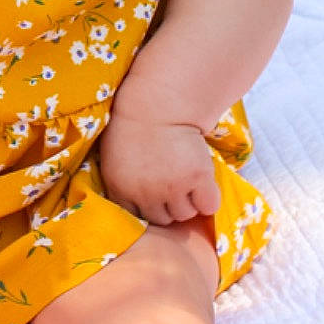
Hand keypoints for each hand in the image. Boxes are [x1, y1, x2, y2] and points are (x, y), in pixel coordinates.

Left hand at [101, 101, 221, 226]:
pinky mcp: (197, 177)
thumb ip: (123, 188)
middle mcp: (145, 194)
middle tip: (173, 182)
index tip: (155, 194)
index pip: (139, 219)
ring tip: (186, 177)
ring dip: (189, 200)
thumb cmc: (135, 129)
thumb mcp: (114, 161)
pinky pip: (208, 205)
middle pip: (165, 219)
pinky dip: (208, 197)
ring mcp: (172, 187)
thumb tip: (138, 213)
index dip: (149, 207)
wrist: (158, 104)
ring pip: (186, 213)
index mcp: (120, 191)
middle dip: (169, 204)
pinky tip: (202, 182)